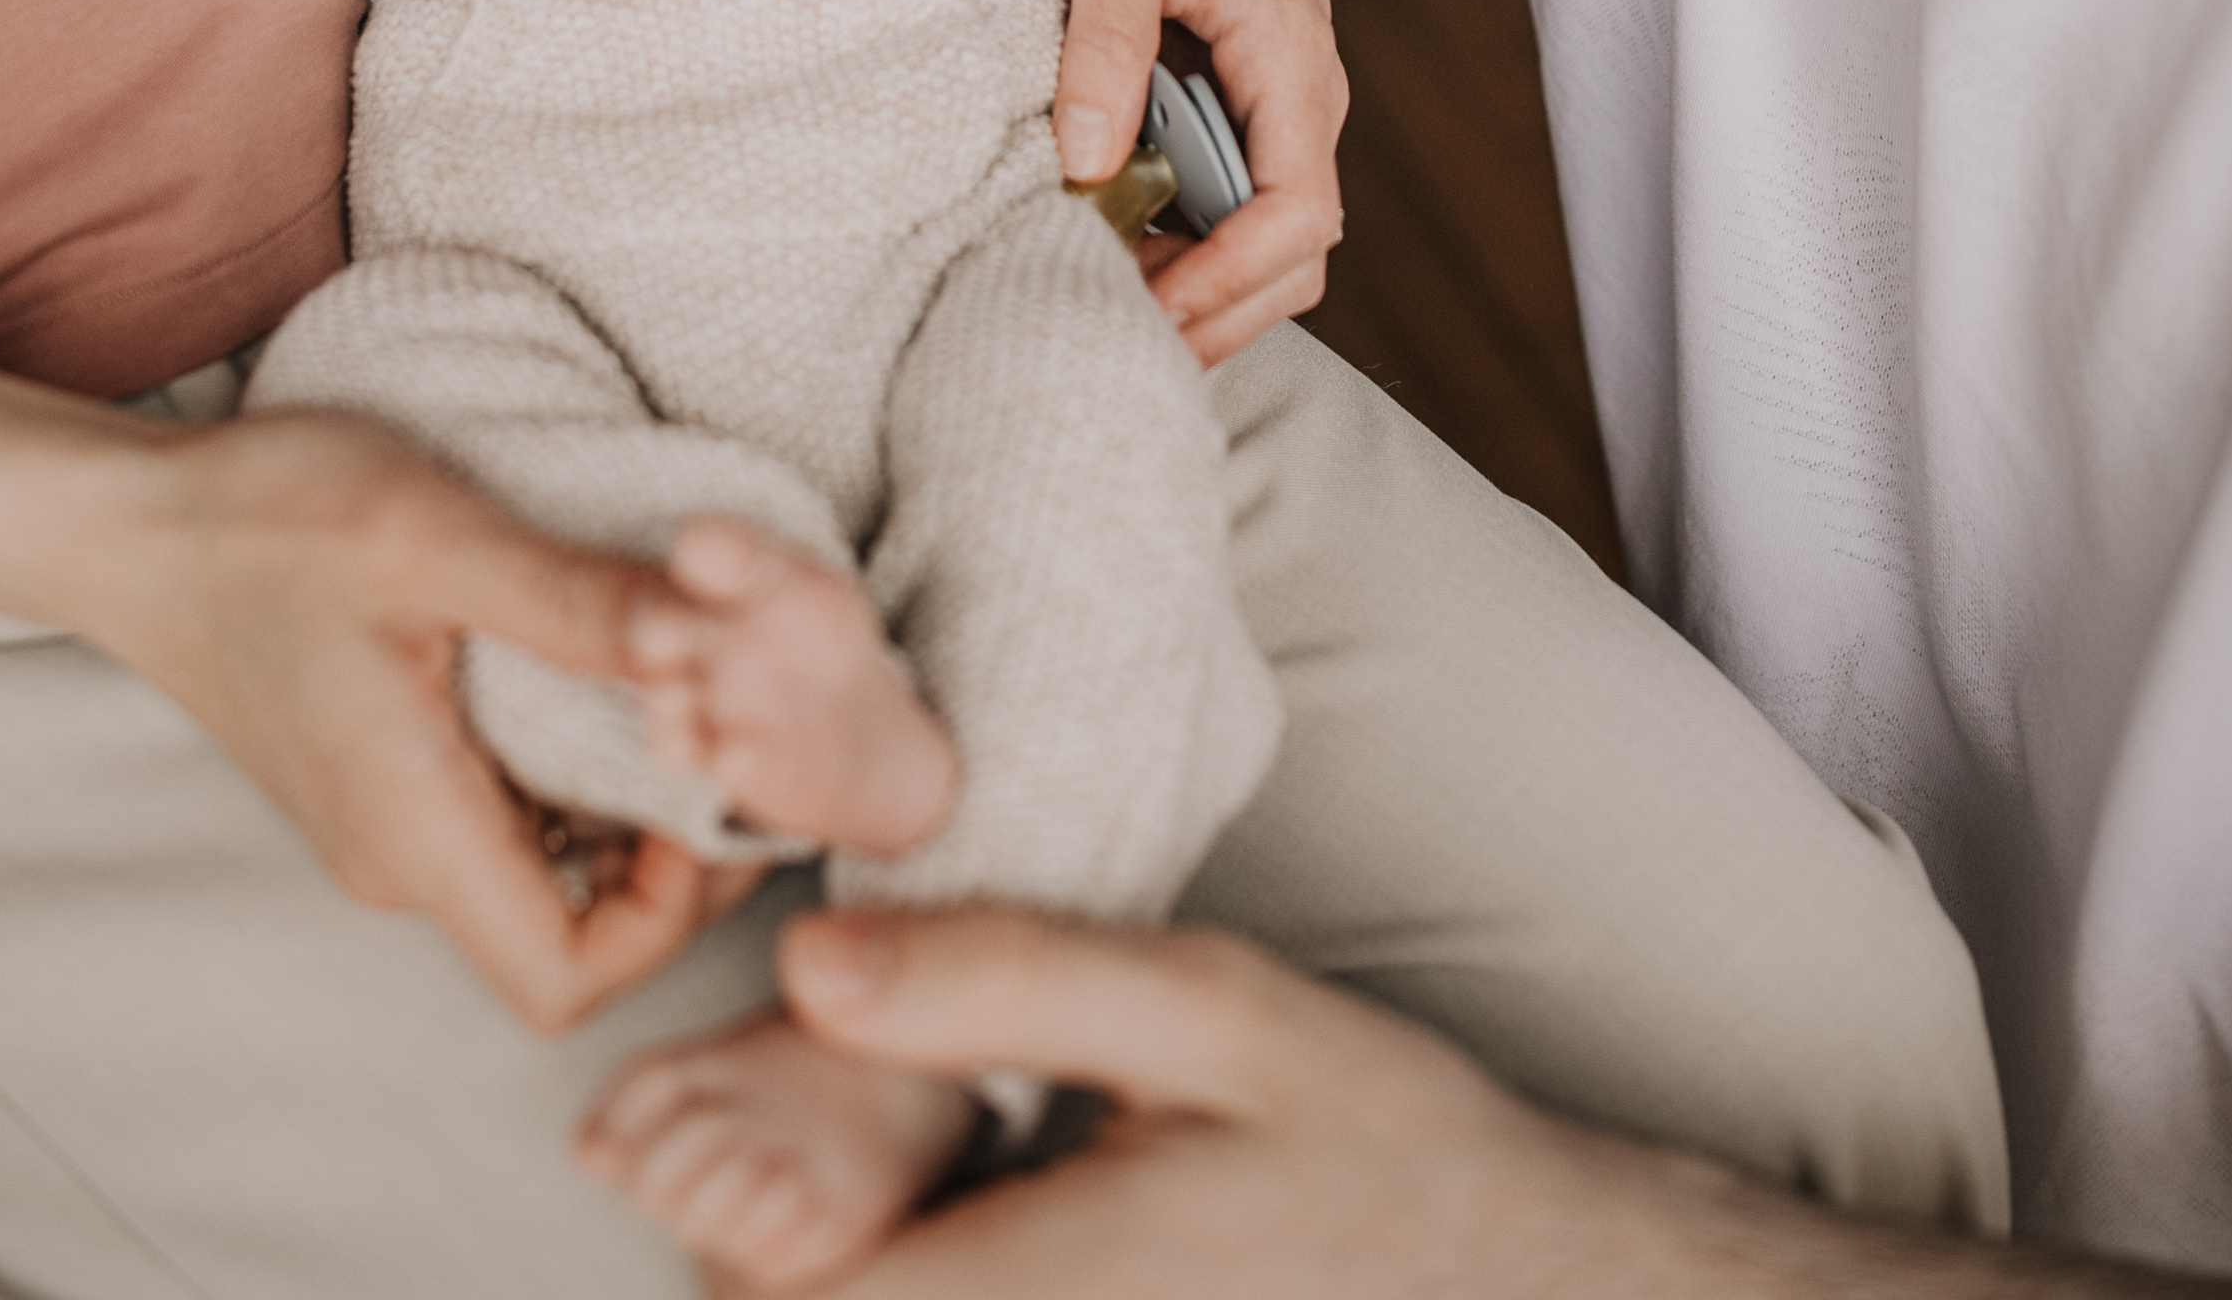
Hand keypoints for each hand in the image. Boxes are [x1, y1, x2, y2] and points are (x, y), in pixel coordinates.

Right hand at [74, 405, 722, 1032]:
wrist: (131, 522)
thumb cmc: (266, 523)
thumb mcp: (435, 538)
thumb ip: (574, 599)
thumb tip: (712, 634)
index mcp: (414, 834)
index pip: (566, 977)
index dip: (668, 914)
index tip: (704, 782)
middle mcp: (402, 856)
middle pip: (572, 929)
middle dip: (671, 846)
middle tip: (721, 716)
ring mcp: (389, 820)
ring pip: (546, 866)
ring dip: (627, 796)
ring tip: (675, 678)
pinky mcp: (385, 773)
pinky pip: (507, 809)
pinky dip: (574, 760)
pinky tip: (601, 659)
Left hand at [765, 906, 1860, 1299]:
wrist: (1540, 1285)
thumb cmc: (1380, 1140)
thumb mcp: (1210, 1011)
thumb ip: (1005, 984)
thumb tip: (807, 964)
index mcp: (1050, 1293)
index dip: (713, 1212)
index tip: (691, 1120)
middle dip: (756, 1241)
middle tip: (741, 1139)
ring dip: (829, 1267)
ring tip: (829, 1182)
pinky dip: (905, 1278)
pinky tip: (934, 1229)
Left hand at [1059, 0, 1345, 367]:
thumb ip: (1104, 46)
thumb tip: (1082, 168)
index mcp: (1290, 48)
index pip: (1298, 215)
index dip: (1230, 281)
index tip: (1147, 308)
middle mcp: (1300, 83)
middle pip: (1294, 252)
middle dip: (1217, 309)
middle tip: (1111, 331)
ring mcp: (1273, 88)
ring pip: (1264, 229)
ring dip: (1196, 276)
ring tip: (1099, 291)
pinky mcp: (1240, 81)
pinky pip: (1232, 184)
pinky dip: (1184, 227)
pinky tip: (1109, 232)